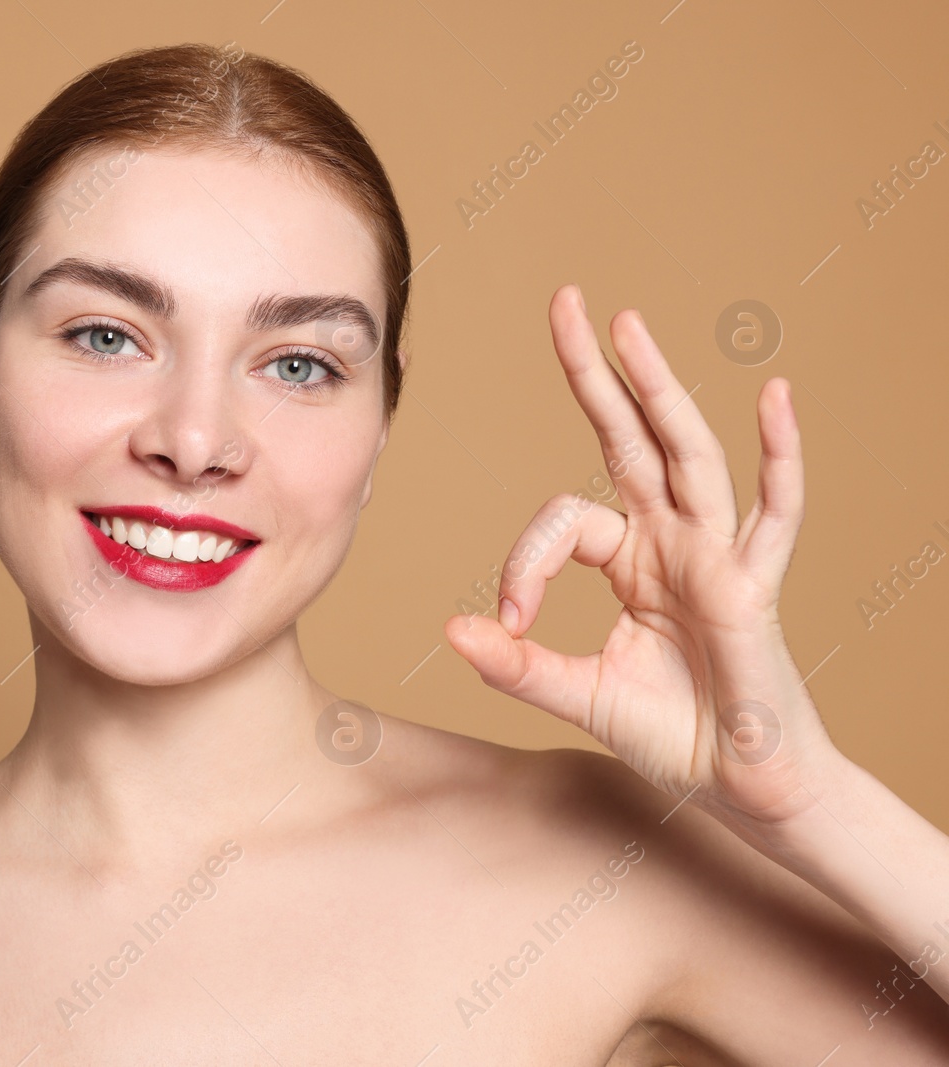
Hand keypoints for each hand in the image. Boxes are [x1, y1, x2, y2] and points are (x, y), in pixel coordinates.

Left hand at [444, 284, 837, 832]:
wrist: (742, 788)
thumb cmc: (672, 734)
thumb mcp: (578, 696)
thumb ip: (518, 664)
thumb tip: (449, 631)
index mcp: (631, 559)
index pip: (565, 521)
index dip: (524, 561)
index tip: (507, 619)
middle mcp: (674, 541)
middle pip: (631, 438)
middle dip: (597, 373)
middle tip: (566, 302)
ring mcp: (717, 556)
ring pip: (686, 455)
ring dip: (656, 388)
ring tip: (626, 325)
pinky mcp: (753, 588)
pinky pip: (774, 514)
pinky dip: (778, 456)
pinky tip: (773, 396)